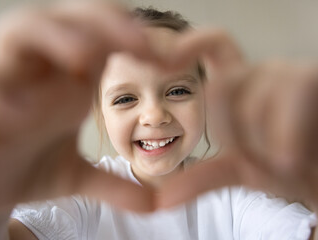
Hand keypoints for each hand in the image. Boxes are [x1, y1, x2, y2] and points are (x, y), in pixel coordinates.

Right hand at [0, 1, 158, 218]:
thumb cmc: (32, 168)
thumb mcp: (79, 176)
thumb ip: (116, 184)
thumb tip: (154, 203)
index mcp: (67, 79)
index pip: (98, 34)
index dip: (131, 36)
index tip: (167, 58)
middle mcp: (38, 71)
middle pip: (64, 18)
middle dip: (102, 23)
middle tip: (139, 45)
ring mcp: (3, 82)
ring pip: (20, 30)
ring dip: (54, 36)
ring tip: (85, 60)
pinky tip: (22, 118)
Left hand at [158, 29, 317, 209]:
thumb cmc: (281, 167)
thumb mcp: (238, 170)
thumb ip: (200, 177)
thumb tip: (161, 200)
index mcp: (240, 86)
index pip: (213, 48)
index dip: (191, 43)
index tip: (165, 57)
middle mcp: (263, 74)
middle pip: (223, 87)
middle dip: (232, 133)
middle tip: (260, 158)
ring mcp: (290, 76)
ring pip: (255, 95)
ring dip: (264, 143)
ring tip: (284, 159)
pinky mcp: (313, 81)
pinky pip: (297, 89)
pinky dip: (285, 134)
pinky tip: (289, 159)